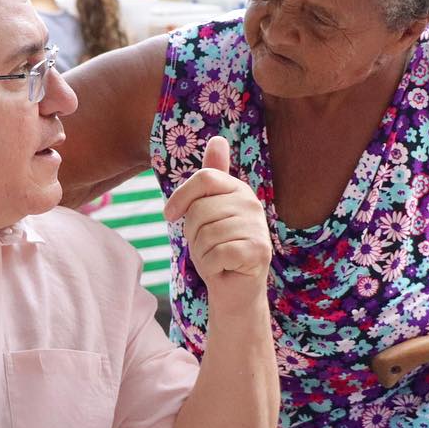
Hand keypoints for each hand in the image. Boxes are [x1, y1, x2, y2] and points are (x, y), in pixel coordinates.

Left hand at [163, 136, 270, 300]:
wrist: (235, 289)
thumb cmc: (217, 248)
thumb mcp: (207, 211)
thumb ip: (211, 177)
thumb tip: (218, 138)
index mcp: (238, 189)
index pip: (204, 177)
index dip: (180, 196)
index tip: (169, 215)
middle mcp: (252, 204)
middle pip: (199, 209)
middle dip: (192, 234)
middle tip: (207, 246)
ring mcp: (258, 227)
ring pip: (205, 234)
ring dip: (202, 253)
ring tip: (216, 257)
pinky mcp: (259, 251)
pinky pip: (216, 253)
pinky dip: (211, 266)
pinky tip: (223, 268)